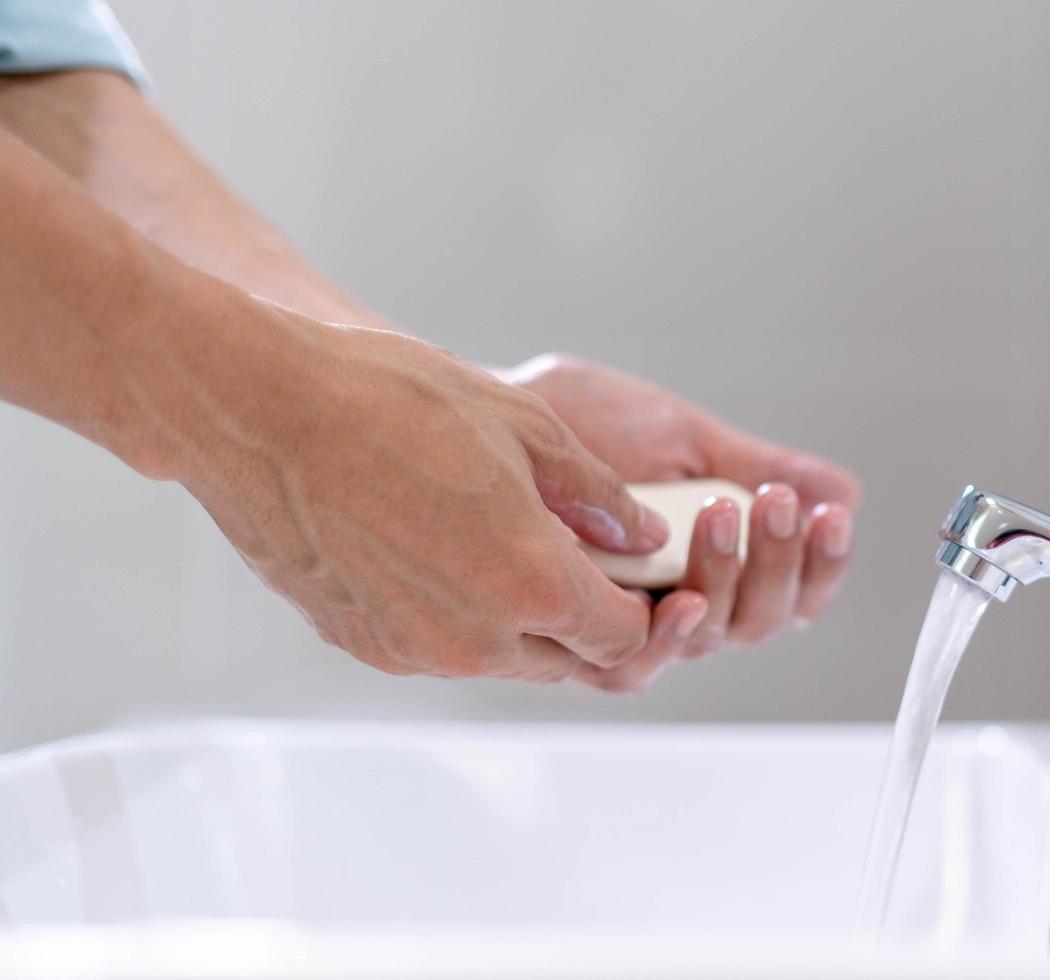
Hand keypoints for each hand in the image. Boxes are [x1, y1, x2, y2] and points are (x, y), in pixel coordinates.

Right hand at [173, 302, 714, 682]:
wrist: (259, 410)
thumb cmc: (391, 401)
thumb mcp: (525, 428)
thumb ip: (597, 496)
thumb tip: (643, 534)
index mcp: (531, 585)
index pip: (620, 638)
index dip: (641, 611)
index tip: (637, 578)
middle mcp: (475, 639)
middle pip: (567, 660)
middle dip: (585, 619)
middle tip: (578, 558)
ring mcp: (412, 650)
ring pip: (502, 659)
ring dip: (522, 620)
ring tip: (506, 542)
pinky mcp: (361, 646)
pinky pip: (438, 649)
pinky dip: (459, 617)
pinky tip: (443, 549)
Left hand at [506, 355, 859, 690]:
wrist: (501, 409)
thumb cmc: (591, 424)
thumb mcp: (686, 438)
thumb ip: (756, 468)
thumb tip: (843, 490)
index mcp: (723, 555)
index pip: (796, 583)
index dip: (823, 561)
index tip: (831, 514)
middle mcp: (688, 599)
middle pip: (764, 619)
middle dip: (781, 562)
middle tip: (780, 504)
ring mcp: (638, 622)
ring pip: (714, 637)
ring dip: (733, 580)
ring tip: (726, 514)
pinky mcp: (586, 640)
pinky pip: (638, 664)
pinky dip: (672, 635)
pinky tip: (686, 599)